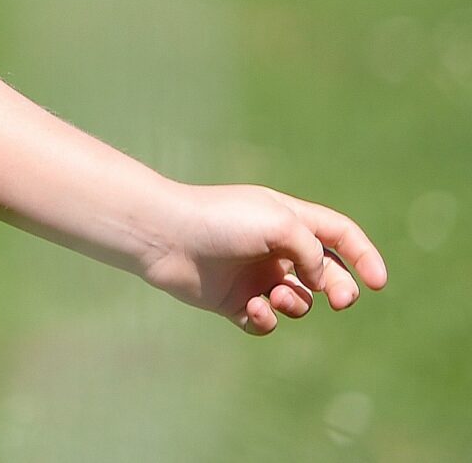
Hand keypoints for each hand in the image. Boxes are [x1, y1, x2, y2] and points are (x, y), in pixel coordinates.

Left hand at [139, 183, 388, 333]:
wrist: (163, 236)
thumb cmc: (220, 220)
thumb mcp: (280, 223)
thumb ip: (314, 251)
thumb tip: (322, 282)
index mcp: (287, 219)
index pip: (339, 235)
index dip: (364, 256)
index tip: (378, 282)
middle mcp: (274, 248)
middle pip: (327, 276)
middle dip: (339, 290)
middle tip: (339, 300)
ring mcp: (255, 275)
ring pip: (299, 302)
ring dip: (298, 304)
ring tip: (276, 296)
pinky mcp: (234, 301)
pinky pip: (267, 322)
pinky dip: (266, 320)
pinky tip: (253, 309)